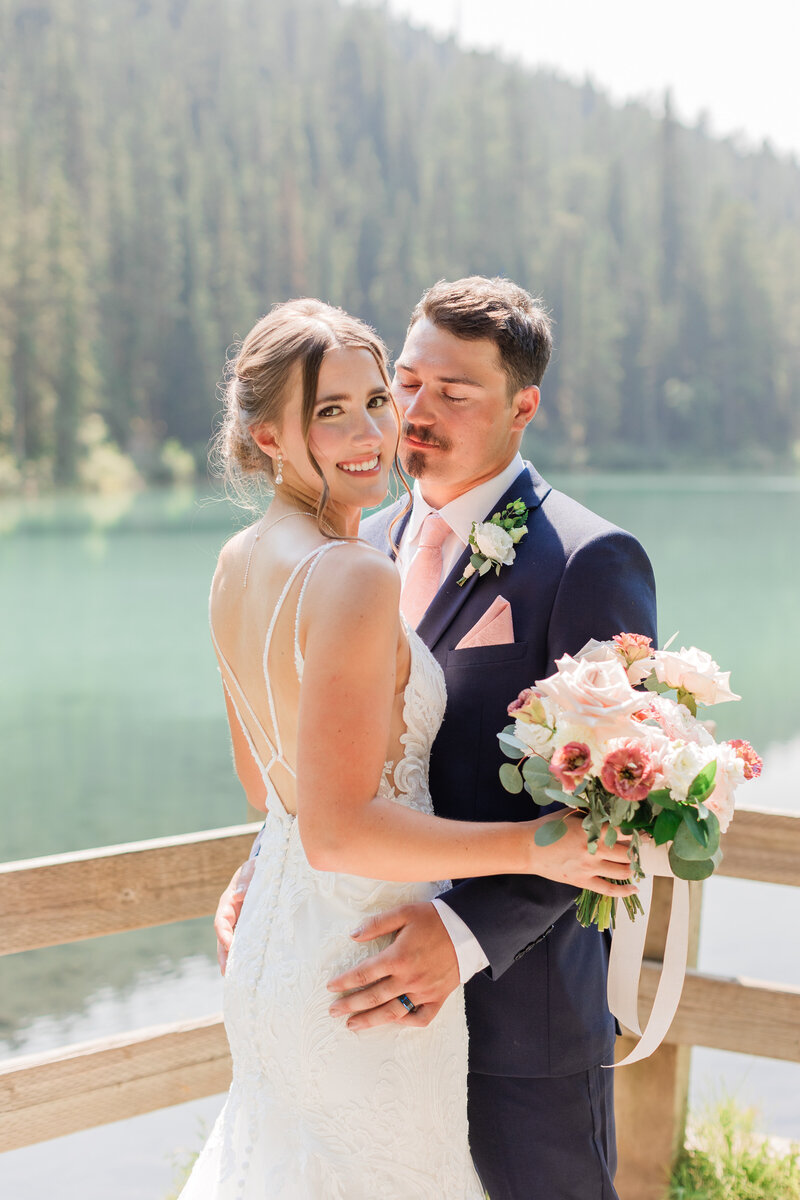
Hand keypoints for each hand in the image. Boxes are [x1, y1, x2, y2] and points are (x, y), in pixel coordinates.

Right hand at [214, 858, 254, 974]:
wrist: (268, 870)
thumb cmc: (257, 869)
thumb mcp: (251, 869)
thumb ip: (246, 879)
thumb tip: (238, 895)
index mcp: (228, 903)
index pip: (221, 922)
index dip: (224, 934)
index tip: (229, 944)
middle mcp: (232, 917)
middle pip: (223, 939)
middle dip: (224, 956)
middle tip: (227, 972)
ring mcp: (241, 924)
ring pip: (234, 945)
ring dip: (234, 960)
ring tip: (237, 978)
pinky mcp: (252, 929)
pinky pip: (247, 943)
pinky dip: (247, 955)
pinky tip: (253, 968)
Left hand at [326, 901, 458, 1031]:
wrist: (468, 930)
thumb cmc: (434, 919)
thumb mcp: (404, 913)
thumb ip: (377, 924)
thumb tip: (352, 935)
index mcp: (397, 957)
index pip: (363, 974)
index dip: (344, 982)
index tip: (330, 988)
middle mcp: (408, 978)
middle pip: (373, 997)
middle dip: (350, 1005)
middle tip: (333, 1011)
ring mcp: (424, 991)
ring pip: (392, 1012)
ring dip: (370, 1020)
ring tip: (352, 1025)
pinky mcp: (438, 997)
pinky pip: (421, 1017)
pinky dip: (406, 1022)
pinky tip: (393, 1021)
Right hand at [531, 811, 638, 895]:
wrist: (527, 848)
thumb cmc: (547, 828)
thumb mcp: (570, 814)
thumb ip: (590, 814)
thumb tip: (609, 812)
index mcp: (591, 830)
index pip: (624, 832)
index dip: (637, 832)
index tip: (643, 831)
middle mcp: (594, 850)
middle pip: (628, 853)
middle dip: (638, 850)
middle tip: (641, 847)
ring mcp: (589, 868)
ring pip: (623, 871)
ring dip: (633, 868)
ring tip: (635, 863)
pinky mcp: (582, 881)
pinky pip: (609, 890)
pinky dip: (624, 891)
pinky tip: (634, 889)